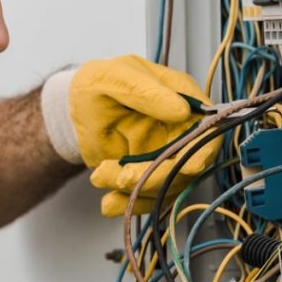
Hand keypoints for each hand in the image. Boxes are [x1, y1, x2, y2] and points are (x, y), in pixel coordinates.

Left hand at [39, 55, 221, 216]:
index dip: (202, 150)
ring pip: (166, 185)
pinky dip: (129, 203)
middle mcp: (181, 129)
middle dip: (156, 176)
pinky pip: (149, 196)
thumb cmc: (97, 85)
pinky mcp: (151, 174)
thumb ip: (146, 92)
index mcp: (182, 98)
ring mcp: (168, 154)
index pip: (205, 129)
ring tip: (100, 176)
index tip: (191, 166)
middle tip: (123, 178)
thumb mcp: (116, 79)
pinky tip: (108, 203)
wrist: (75, 110)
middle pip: (186, 164)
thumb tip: (182, 110)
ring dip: (135, 189)